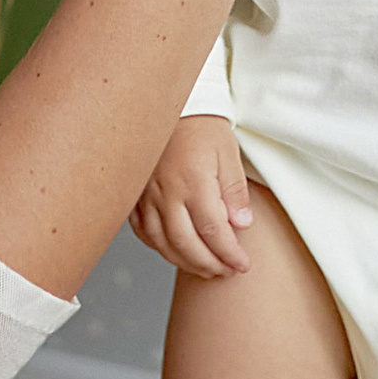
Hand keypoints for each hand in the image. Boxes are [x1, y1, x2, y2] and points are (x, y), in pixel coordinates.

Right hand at [131, 118, 253, 277]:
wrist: (168, 106)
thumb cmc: (201, 127)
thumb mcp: (228, 154)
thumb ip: (234, 192)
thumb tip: (241, 226)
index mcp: (194, 181)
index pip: (214, 232)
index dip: (229, 254)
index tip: (242, 265)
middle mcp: (167, 192)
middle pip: (187, 244)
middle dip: (209, 265)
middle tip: (226, 272)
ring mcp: (147, 196)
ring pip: (163, 243)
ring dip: (185, 262)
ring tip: (205, 269)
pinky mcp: (135, 196)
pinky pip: (143, 231)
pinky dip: (159, 248)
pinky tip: (174, 251)